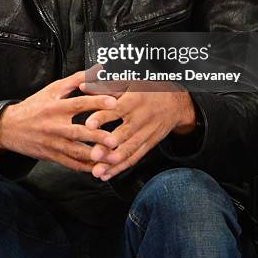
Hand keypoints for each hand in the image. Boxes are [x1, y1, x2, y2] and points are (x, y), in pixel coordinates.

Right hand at [0, 70, 118, 171]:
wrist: (10, 128)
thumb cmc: (35, 106)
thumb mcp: (53, 89)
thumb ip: (77, 79)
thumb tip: (99, 69)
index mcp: (55, 106)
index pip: (78, 103)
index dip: (96, 102)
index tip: (114, 102)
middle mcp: (54, 125)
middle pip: (78, 132)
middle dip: (98, 137)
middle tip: (115, 139)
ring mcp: (53, 143)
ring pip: (76, 152)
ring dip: (95, 156)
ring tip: (113, 158)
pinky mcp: (53, 156)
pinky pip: (71, 164)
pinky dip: (86, 167)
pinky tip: (100, 168)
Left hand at [79, 81, 195, 180]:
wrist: (175, 103)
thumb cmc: (147, 89)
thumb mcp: (129, 82)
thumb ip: (105, 86)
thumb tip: (82, 86)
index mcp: (135, 100)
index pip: (117, 110)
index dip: (103, 117)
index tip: (88, 124)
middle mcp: (141, 118)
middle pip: (123, 134)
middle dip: (108, 146)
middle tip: (93, 154)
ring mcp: (147, 133)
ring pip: (129, 150)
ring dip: (112, 162)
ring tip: (97, 171)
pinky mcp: (149, 144)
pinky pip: (135, 158)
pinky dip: (120, 168)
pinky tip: (107, 174)